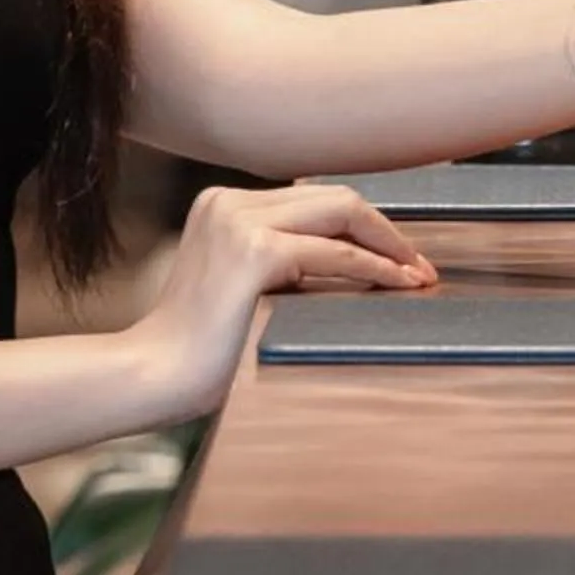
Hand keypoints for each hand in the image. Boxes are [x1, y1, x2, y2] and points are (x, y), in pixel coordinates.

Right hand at [135, 184, 436, 404]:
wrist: (153, 377)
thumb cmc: (197, 351)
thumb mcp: (242, 288)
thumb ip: (282, 264)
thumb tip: (352, 262)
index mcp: (222, 204)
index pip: (312, 200)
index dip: (364, 225)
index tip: (399, 258)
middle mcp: (228, 201)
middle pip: (333, 198)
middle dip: (384, 231)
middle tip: (420, 267)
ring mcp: (239, 222)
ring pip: (341, 214)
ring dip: (389, 246)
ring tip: (420, 276)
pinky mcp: (254, 252)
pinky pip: (336, 254)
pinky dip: (376, 268)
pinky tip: (400, 285)